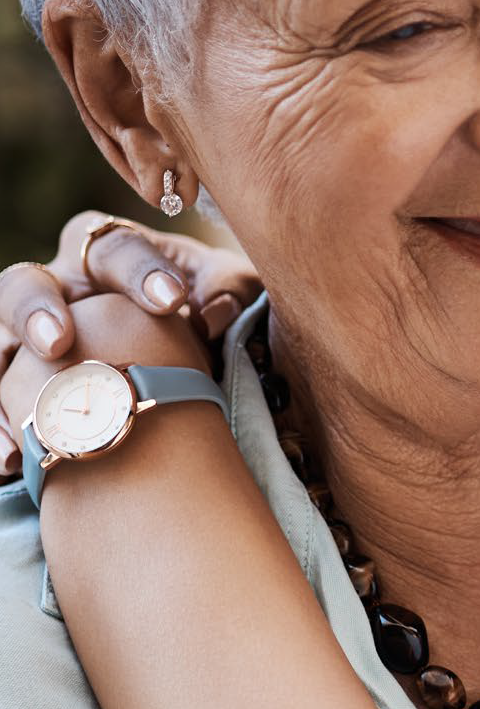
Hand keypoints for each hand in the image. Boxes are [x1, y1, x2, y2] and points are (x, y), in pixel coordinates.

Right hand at [0, 214, 256, 475]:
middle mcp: (55, 291)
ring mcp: (24, 339)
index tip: (172, 300)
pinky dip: (2, 431)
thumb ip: (228, 291)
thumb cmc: (200, 314)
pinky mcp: (13, 386)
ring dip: (2, 377)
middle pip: (22, 284)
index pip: (114, 248)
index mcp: (108, 256)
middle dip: (35, 310)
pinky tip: (14, 460)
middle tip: (59, 344)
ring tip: (23, 417)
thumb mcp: (226, 296)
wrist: (177, 371)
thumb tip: (217, 312)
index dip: (139, 271)